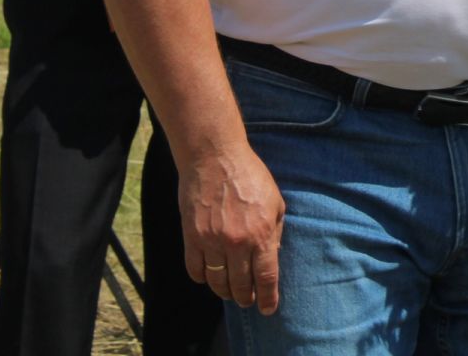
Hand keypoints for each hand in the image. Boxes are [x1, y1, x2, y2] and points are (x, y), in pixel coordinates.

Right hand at [180, 143, 284, 313]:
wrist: (215, 158)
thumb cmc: (250, 176)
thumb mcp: (276, 201)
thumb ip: (275, 231)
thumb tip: (273, 257)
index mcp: (261, 233)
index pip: (266, 277)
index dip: (268, 297)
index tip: (268, 308)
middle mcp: (237, 242)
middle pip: (241, 285)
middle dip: (246, 298)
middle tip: (248, 301)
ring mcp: (211, 241)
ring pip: (217, 281)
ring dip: (224, 291)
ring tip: (229, 292)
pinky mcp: (191, 237)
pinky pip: (195, 269)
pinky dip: (202, 278)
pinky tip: (208, 276)